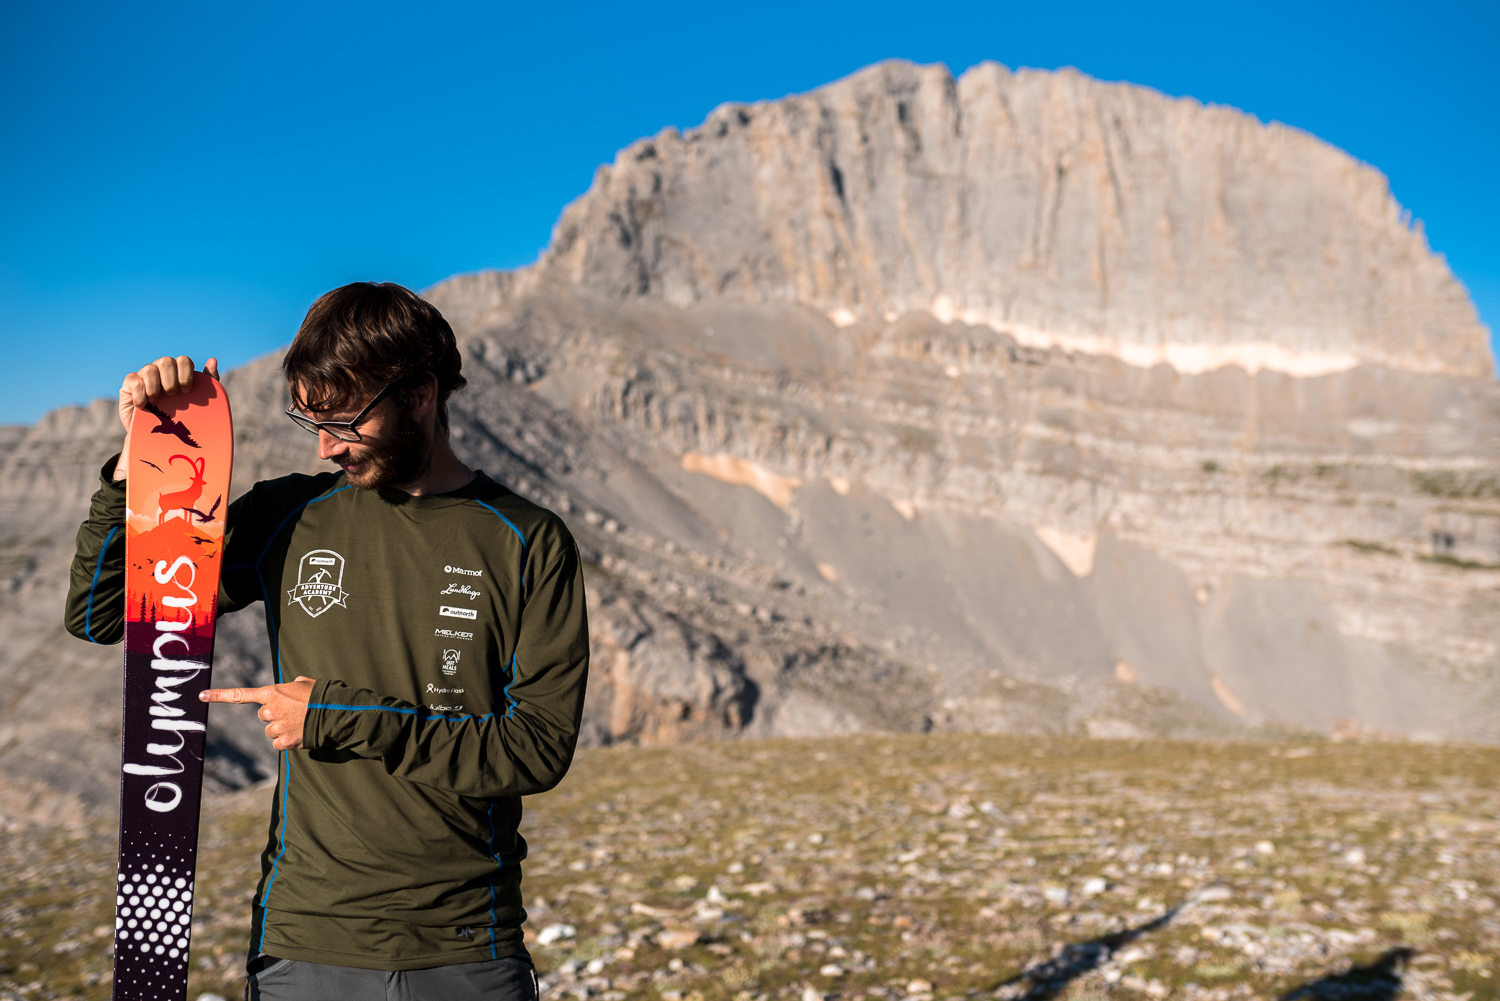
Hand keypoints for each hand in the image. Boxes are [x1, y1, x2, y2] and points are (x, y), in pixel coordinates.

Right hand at [114, 356, 219, 479]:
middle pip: (166, 361)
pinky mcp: (129, 384)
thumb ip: (209, 382)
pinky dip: (140, 393)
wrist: (157, 438)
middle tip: (173, 395)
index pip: (183, 361)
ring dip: (155, 386)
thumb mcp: (199, 402)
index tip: (187, 391)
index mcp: (178, 372)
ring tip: (157, 401)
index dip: (186, 374)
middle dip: (171, 379)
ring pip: (150, 369)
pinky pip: (134, 380)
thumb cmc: (180, 418)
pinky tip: (144, 406)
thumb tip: (213, 360)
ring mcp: (144, 375)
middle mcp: (161, 370)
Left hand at [200, 676, 313, 750]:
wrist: (335, 714)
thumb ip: (292, 685)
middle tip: (293, 712)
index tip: (202, 696)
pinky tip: (299, 733)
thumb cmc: (321, 696)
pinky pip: (278, 743)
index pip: (240, 694)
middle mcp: (270, 710)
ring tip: (299, 723)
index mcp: (272, 693)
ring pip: (270, 731)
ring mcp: (277, 727)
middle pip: (263, 716)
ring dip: (281, 729)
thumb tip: (292, 686)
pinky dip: (286, 741)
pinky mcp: (284, 742)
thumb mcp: (305, 683)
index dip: (219, 695)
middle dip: (275, 715)